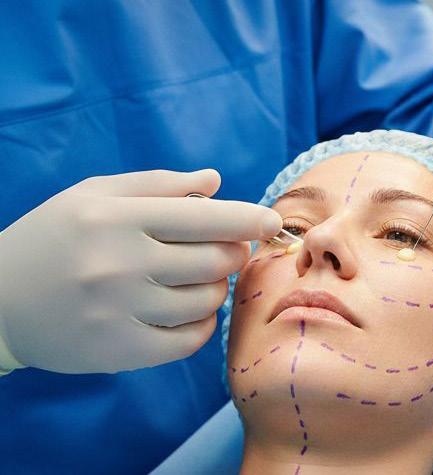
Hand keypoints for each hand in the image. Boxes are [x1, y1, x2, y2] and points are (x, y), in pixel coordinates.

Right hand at [0, 169, 281, 373]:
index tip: (273, 222)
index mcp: (116, 217)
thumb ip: (158, 186)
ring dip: (215, 289)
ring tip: (195, 280)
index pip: (207, 217)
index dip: (249, 220)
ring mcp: (119, 310)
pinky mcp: (118, 350)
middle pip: (216, 259)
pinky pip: (190, 340)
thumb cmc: (53, 239)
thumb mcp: (94, 196)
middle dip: (232, 253)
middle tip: (221, 252)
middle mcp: (119, 263)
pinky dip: (201, 325)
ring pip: (208, 300)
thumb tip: (216, 182)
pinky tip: (187, 311)